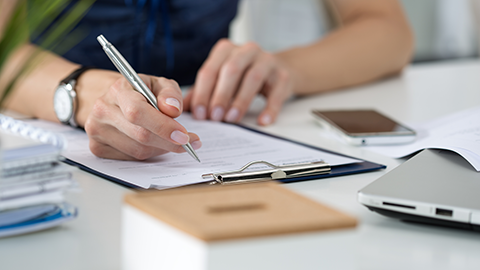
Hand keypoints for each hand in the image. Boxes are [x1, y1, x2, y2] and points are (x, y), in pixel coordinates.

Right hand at [84, 75, 200, 159]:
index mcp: (118, 90)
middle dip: (169, 142)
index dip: (163, 126)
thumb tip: (173, 109)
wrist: (115, 100)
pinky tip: (155, 144)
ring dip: (161, 148)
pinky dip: (149, 154)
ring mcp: (96, 130)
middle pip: (140, 135)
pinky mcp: (98, 147)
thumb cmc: (141, 92)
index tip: (183, 135)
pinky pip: (131, 158)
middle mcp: (103, 110)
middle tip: (188, 142)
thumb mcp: (159, 85)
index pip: (137, 111)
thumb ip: (170, 93)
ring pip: (138, 150)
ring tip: (172, 140)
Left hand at [184, 39, 294, 125]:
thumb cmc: (243, 77)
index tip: (199, 114)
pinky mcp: (283, 75)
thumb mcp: (221, 80)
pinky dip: (270, 108)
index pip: (210, 70)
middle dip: (221, 95)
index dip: (203, 93)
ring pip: (253, 77)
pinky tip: (262, 121)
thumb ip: (201, 92)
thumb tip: (181, 109)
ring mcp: (267, 61)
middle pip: (231, 70)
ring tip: (232, 118)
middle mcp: (246, 50)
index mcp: (226, 50)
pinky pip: (277, 92)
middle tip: (214, 117)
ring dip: (241, 100)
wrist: (278, 71)